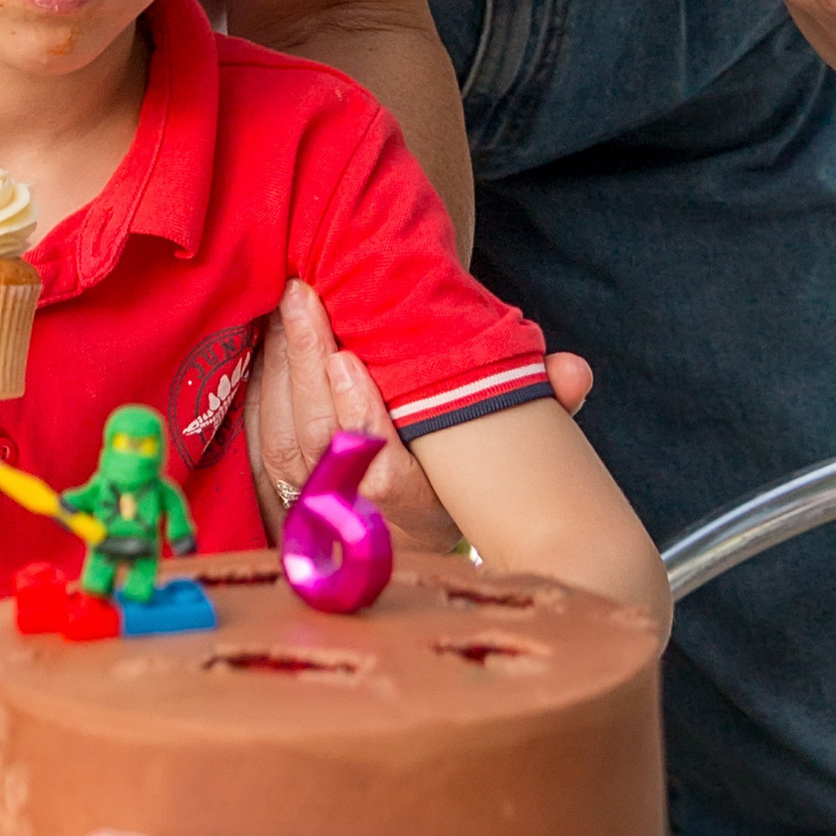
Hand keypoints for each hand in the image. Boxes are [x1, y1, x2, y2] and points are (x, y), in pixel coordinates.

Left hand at [245, 279, 592, 552]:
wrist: (411, 535)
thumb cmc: (460, 475)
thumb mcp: (509, 451)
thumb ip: (544, 408)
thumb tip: (574, 372)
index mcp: (413, 507)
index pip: (378, 469)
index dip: (359, 416)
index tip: (347, 360)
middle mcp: (357, 514)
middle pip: (318, 442)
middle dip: (306, 366)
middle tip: (304, 299)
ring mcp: (311, 505)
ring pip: (282, 436)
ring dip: (281, 365)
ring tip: (289, 305)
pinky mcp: (277, 488)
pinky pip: (260, 435)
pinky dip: (262, 384)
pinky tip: (269, 336)